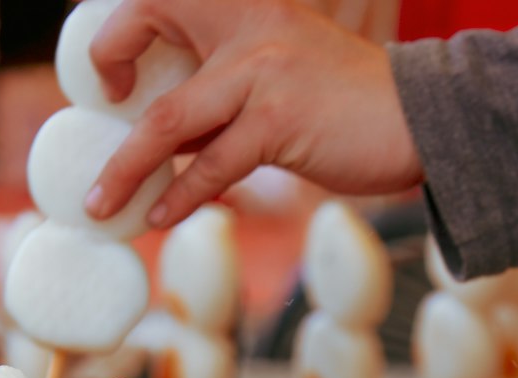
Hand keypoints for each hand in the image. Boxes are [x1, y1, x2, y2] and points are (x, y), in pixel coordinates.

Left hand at [85, 0, 421, 228]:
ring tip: (103, 206)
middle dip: (106, 71)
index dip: (122, 32)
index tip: (114, 83)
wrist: (421, 118)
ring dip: (126, 169)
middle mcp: (249, 25)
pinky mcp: (278, 120)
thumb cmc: (349, 108)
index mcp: (247, 8)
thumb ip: (226, 96)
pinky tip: (161, 216)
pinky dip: (180, 196)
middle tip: (96, 129)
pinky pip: (211, 164)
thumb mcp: (281, 80)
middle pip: (150, 26)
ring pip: (168, 120)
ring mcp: (262, 72)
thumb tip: (170, 143)